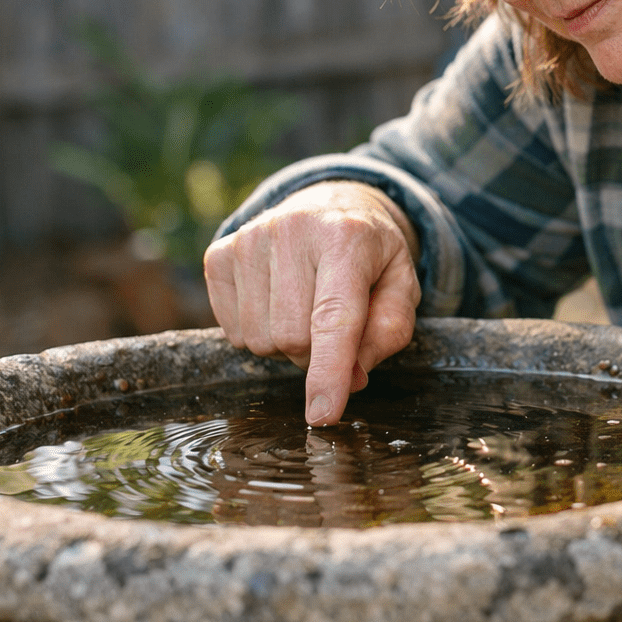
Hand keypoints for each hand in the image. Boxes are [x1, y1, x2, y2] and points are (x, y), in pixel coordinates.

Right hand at [204, 181, 420, 425]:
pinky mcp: (220, 253)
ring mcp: (250, 239)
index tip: (323, 415)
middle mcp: (293, 229)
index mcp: (347, 236)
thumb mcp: (401, 287)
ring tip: (305, 309)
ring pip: (259, 340)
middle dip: (316, 354)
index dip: (328, 372)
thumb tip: (351, 378)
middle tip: (333, 330)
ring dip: (286, 345)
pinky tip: (277, 301)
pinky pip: (232, 331)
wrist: (331, 206)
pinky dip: (257, 332)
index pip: (334, 318)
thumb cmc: (370, 257)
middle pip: (293, 338)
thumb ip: (388, 331)